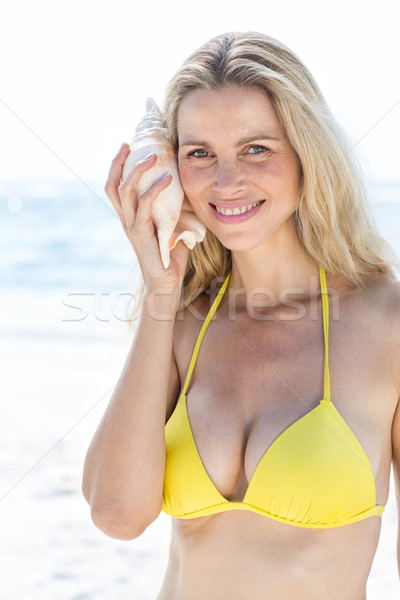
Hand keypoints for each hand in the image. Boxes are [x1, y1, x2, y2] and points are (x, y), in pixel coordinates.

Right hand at [104, 144, 189, 300]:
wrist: (165, 285)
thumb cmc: (169, 258)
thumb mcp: (169, 227)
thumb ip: (170, 210)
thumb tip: (186, 190)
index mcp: (129, 218)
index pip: (115, 187)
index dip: (116, 166)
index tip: (126, 146)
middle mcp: (126, 220)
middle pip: (113, 185)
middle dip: (120, 161)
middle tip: (133, 143)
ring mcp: (132, 228)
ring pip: (126, 192)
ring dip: (138, 170)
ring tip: (153, 155)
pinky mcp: (143, 236)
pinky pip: (144, 207)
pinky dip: (155, 190)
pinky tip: (167, 179)